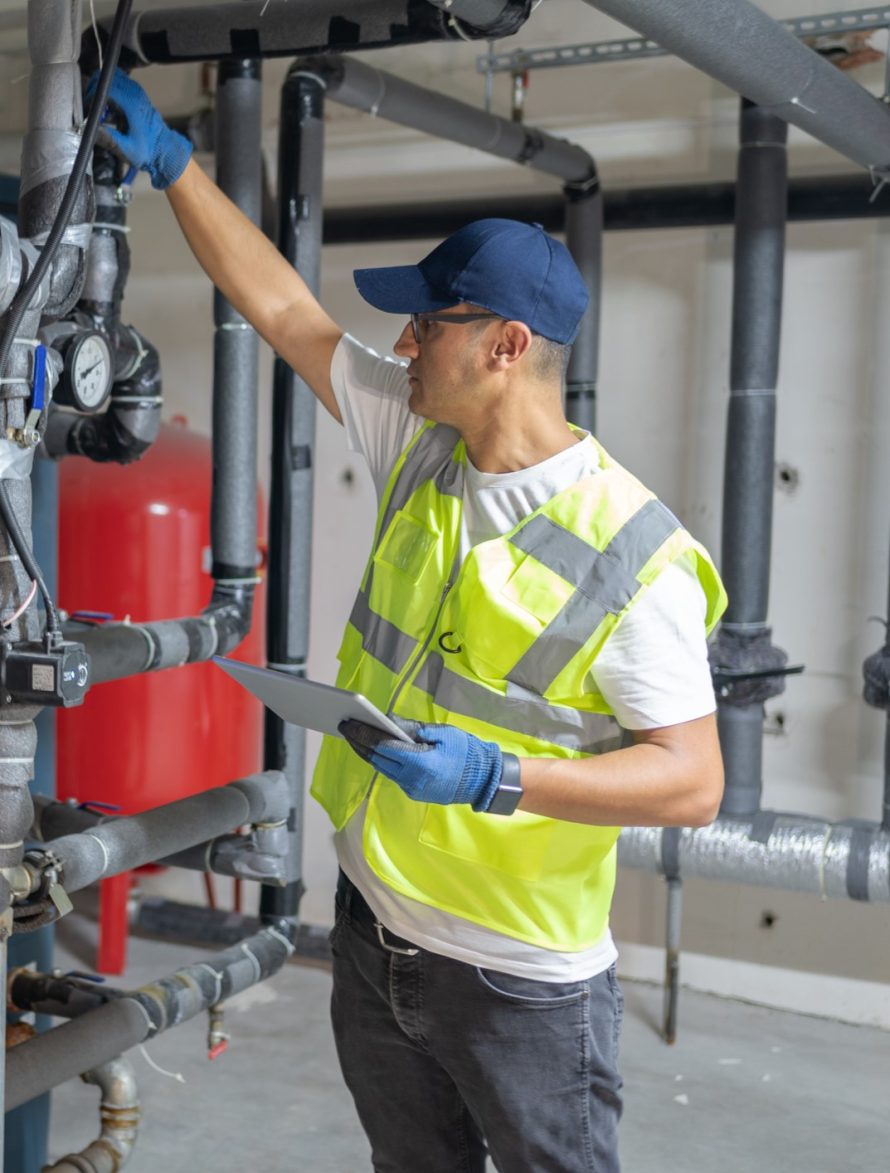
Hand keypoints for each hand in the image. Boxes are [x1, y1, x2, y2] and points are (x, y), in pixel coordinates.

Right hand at [85, 68, 191, 189]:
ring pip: (111, 78)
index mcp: (132, 103)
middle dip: (93, 90)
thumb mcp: (127, 149)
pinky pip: (118, 84)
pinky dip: (109, 92)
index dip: (91, 96)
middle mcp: (135, 92)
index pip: (104, 86)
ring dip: (101, 90)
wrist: (165, 150)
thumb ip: (108, 139)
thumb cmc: (148, 151)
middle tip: (89, 107)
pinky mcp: (137, 94)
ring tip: (99, 109)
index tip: (87, 108)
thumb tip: (90, 129)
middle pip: (105, 77)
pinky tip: (109, 110)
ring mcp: (137, 91)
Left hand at [339, 718, 505, 811]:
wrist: (483, 780)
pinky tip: (374, 750)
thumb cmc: (466, 752)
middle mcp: (411, 779)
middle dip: (359, 743)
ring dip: (367, 753)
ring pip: (381, 769)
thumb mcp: (442, 733)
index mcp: (419, 762)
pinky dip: (381, 761)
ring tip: (354, 737)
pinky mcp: (414, 793)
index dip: (363, 734)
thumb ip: (412, 729)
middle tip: (345, 727)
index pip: (382, 747)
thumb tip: (388, 722)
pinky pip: (392, 775)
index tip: (348, 724)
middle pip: (376, 760)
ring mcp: (411, 789)